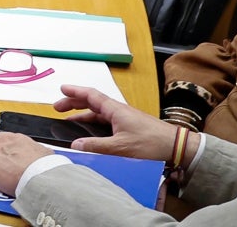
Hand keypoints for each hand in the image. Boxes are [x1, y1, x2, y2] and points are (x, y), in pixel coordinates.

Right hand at [52, 85, 180, 162]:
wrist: (178, 147)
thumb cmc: (150, 144)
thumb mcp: (121, 147)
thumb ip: (96, 146)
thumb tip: (74, 145)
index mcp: (115, 109)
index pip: (90, 95)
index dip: (74, 91)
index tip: (60, 89)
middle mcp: (119, 111)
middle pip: (92, 102)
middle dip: (74, 103)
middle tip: (58, 108)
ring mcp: (125, 118)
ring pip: (99, 113)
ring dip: (83, 114)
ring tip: (70, 121)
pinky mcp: (130, 127)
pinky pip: (106, 121)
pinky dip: (94, 123)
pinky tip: (91, 133)